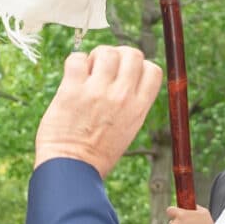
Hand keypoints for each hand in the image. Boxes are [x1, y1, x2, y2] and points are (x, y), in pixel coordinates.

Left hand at [34, 46, 163, 178]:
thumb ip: (128, 104)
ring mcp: (98, 92)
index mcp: (139, 108)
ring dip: (95, 57)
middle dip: (118, 55)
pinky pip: (76, 58)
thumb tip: (122, 80)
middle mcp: (122, 96)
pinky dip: (74, 62)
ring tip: (87, 73)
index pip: (153, 69)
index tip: (124, 74)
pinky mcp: (72, 90)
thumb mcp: (127, 130)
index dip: (139, 66)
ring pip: (106, 52)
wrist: (72, 171)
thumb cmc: (96, 155)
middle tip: (103, 69)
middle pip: (132, 54)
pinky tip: (71, 77)